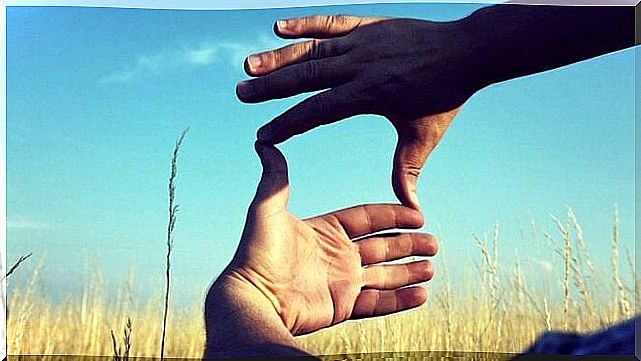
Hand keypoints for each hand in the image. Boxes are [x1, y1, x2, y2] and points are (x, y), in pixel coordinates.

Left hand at [219, 143, 437, 335]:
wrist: (253, 300)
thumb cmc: (258, 254)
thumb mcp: (267, 209)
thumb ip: (274, 179)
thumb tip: (264, 144)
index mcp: (325, 231)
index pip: (367, 218)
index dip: (392, 216)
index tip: (418, 214)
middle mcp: (336, 256)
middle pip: (382, 246)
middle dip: (408, 244)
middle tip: (434, 243)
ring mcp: (340, 282)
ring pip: (384, 274)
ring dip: (409, 270)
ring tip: (432, 266)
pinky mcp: (342, 307)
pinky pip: (377, 303)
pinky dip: (400, 300)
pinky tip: (422, 295)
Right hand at [236, 15, 477, 207]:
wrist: (468, 51)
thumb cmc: (445, 97)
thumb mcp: (424, 136)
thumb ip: (408, 169)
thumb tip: (412, 208)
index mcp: (369, 93)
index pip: (318, 110)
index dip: (288, 123)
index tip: (262, 135)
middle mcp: (359, 65)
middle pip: (305, 77)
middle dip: (270, 87)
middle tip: (240, 93)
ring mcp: (362, 42)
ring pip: (312, 49)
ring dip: (279, 57)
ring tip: (249, 65)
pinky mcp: (368, 25)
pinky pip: (331, 22)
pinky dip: (305, 24)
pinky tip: (280, 27)